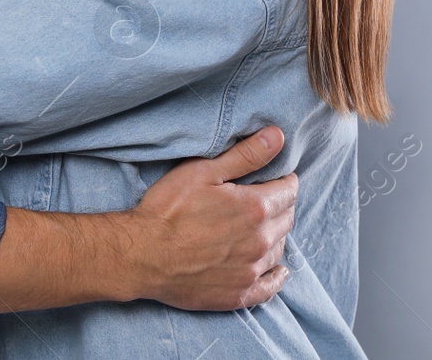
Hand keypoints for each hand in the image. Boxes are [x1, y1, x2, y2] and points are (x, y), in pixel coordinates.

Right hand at [127, 126, 296, 309]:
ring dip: (275, 235)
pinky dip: (277, 277)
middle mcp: (260, 241)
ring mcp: (251, 270)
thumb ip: (245, 155)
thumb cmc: (168, 208)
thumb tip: (277, 136)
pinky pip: (271, 287)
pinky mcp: (239, 294)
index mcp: (255, 208)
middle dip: (281, 206)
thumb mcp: (203, 171)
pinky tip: (277, 270)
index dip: (284, 181)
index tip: (279, 178)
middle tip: (267, 199)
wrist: (143, 254)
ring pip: (279, 249)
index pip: (288, 191)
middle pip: (286, 219)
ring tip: (260, 227)